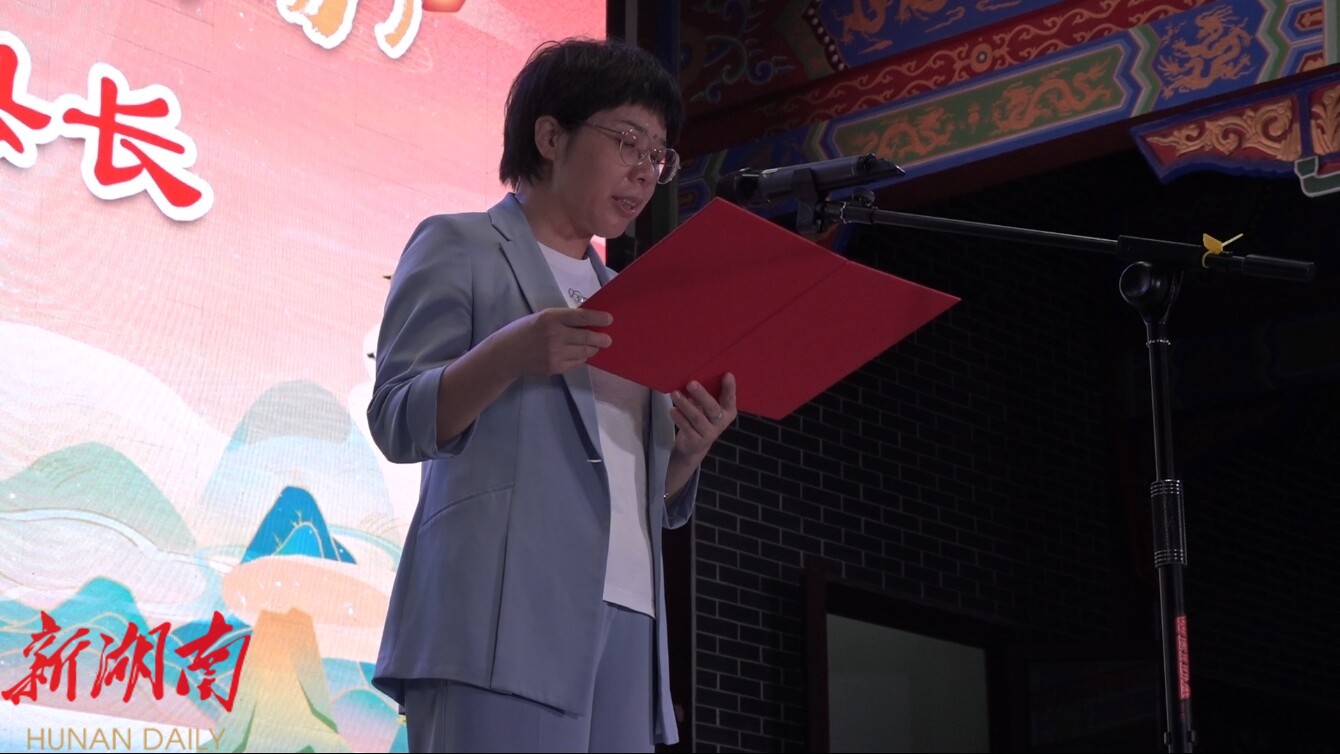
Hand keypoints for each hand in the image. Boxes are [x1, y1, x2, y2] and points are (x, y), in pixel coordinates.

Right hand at [497, 307, 612, 376]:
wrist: (505, 355)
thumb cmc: (522, 332)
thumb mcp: (540, 318)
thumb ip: (561, 320)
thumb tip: (586, 322)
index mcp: (550, 318)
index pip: (581, 316)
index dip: (598, 318)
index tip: (609, 319)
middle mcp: (555, 335)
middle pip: (587, 337)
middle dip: (600, 339)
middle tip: (607, 339)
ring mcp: (555, 353)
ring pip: (584, 352)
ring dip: (591, 349)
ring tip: (593, 347)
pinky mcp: (555, 367)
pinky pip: (576, 363)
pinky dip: (580, 358)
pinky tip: (579, 355)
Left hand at [669, 373, 736, 461]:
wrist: (695, 445)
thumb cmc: (702, 418)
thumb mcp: (706, 406)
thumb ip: (704, 394)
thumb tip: (693, 375)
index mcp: (728, 410)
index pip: (730, 398)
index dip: (729, 387)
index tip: (727, 375)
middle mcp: (721, 422)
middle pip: (712, 408)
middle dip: (702, 395)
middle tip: (691, 383)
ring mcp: (709, 433)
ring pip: (697, 418)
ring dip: (685, 405)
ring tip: (675, 394)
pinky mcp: (697, 441)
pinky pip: (687, 428)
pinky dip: (679, 418)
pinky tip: (673, 410)